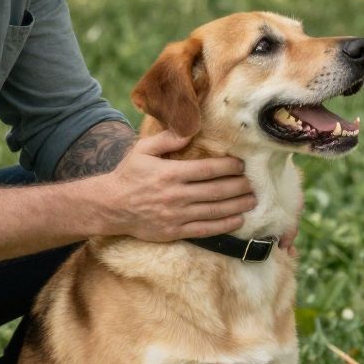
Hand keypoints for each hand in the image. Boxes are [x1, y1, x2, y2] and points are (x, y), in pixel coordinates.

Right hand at [92, 128, 255, 241]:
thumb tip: (189, 131)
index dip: (228, 167)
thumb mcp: (143, 150)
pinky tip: (238, 220)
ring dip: (237, 206)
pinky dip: (224, 226)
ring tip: (252, 200)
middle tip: (253, 183)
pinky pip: (205, 230)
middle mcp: (176, 195)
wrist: (110, 206)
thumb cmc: (128, 174)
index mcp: (170, 174)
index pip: (207, 170)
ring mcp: (176, 215)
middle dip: (238, 187)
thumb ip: (167, 139)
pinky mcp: (174, 231)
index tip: (241, 165)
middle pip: (216, 191)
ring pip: (214, 211)